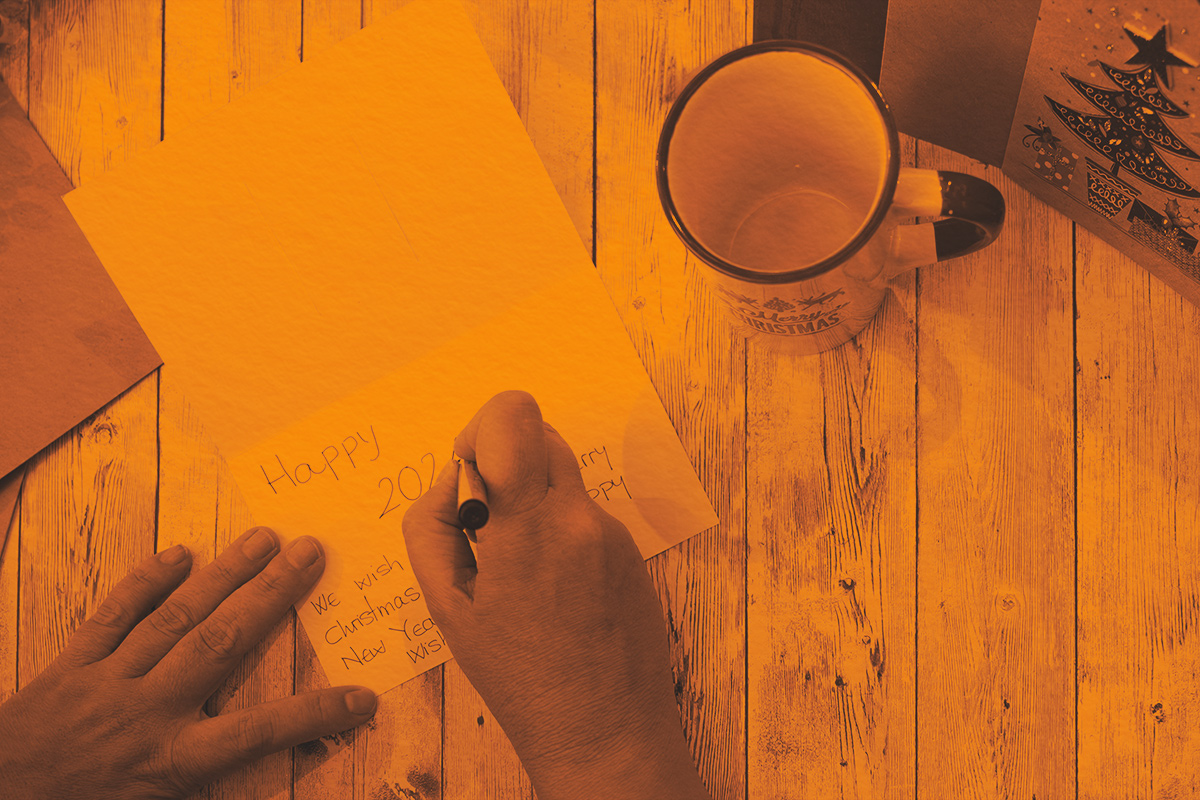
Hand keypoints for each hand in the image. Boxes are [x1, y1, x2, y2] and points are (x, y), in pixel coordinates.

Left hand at [0, 528, 377, 799]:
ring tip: (262, 539)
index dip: (315, 714)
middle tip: (310, 551)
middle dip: (271, 595)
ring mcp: (106, 685)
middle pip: (221, 644)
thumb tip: (245, 769)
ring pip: (175, 620)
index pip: (258, 734)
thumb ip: (194, 786)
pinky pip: (110, 620)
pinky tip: (177, 555)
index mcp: (170, 762)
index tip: (363, 696)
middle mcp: (147, 714)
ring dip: (223, 577)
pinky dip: (143, 585)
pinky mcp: (68, 671)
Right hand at [402, 390, 709, 799]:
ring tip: (519, 566)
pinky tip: (553, 589)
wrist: (605, 732)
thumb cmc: (522, 681)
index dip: (481, 427)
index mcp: (529, 528)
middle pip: (540, 433)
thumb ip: (433, 527)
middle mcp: (578, 518)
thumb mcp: (449, 608)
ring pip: (562, 475)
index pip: (514, 417)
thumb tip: (451, 480)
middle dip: (503, 462)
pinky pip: (584, 513)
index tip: (471, 468)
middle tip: (488, 522)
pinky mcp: (631, 550)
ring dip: (532, 498)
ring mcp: (612, 533)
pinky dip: (559, 530)